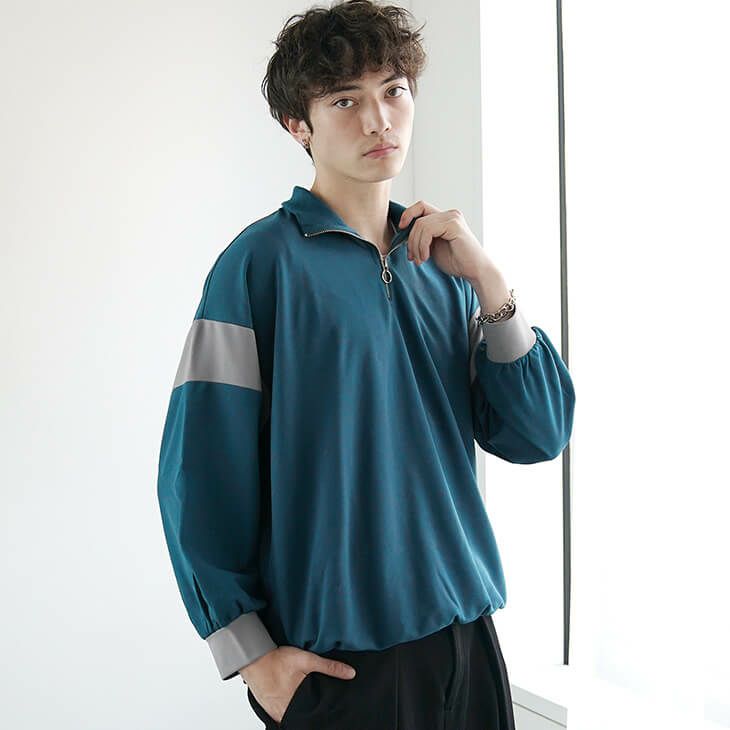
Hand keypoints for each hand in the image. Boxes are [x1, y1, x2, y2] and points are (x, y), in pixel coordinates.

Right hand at [240, 646, 356, 724]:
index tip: (326, 711)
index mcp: (296, 701)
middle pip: (302, 717)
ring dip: (297, 713)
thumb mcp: (306, 659)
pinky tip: (291, 705)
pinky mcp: (268, 709)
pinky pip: (280, 717)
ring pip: (291, 718)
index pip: (313, 715)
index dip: (320, 713)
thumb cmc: (277, 659)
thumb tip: (350, 674)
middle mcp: (284, 710)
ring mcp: (275, 711)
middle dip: (309, 713)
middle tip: (314, 705)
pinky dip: (287, 713)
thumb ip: (329, 667)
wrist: (254, 658)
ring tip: (304, 705)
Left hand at [398, 201, 492, 281]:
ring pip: (421, 225)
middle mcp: (450, 214)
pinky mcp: (454, 225)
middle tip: (413, 258)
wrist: (474, 271)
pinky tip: (426, 257)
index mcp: (445, 217)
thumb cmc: (457, 262)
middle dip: (411, 240)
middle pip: (418, 217)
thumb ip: (423, 237)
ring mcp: (453, 218)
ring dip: (416, 245)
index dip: (408, 214)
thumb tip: (404, 233)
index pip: (421, 206)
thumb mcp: (434, 247)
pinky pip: (428, 230)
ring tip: (420, 260)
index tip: (401, 228)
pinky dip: (422, 245)